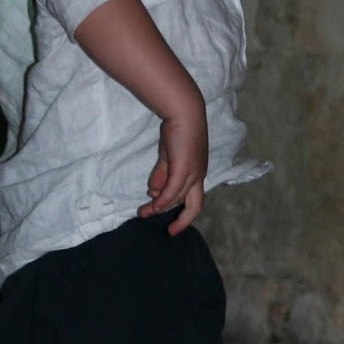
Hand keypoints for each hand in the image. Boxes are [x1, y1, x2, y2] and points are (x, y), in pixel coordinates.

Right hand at [139, 109, 207, 232]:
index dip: (187, 214)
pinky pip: (172, 190)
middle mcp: (199, 175)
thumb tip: (154, 193)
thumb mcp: (169, 157)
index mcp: (198, 173)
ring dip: (159, 207)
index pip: (195, 199)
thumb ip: (162, 174)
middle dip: (182, 220)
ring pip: (177, 198)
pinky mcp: (183, 167)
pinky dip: (162, 199)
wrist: (184, 112)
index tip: (175, 225)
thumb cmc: (178, 130)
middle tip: (170, 231)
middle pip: (194, 205)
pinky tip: (152, 204)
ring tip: (144, 212)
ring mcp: (193, 172)